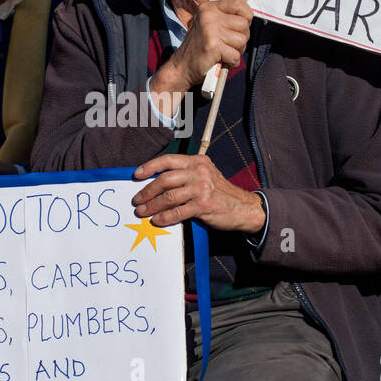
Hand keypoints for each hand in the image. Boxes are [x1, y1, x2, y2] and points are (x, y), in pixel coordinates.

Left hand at [132, 153, 265, 233]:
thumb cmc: (220, 193)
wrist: (243, 208)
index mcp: (197, 161)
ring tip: (142, 212)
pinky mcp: (204, 205)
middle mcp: (199, 172)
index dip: (150, 167)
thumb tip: (157, 182)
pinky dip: (164, 217)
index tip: (137, 175)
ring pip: (169, 196)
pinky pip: (178, 212)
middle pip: (165, 179)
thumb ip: (186, 174)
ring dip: (152, 206)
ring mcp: (202, 188)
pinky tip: (157, 220)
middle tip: (137, 200)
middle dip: (147, 191)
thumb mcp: (206, 175)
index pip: (168, 160)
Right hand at [151, 0, 252, 100]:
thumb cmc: (199, 48)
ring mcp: (210, 30)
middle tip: (229, 44)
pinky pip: (236, 55)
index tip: (240, 27)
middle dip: (242, 37)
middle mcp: (209, 16)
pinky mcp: (213, 46)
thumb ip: (226, 17)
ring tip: (224, 52)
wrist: (182, 67)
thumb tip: (247, 13)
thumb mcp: (209, 25)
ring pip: (242, 40)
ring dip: (237, 51)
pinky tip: (222, 61)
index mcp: (208, 8)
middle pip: (243, 24)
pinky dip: (232, 62)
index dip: (246, 15)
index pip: (238, 3)